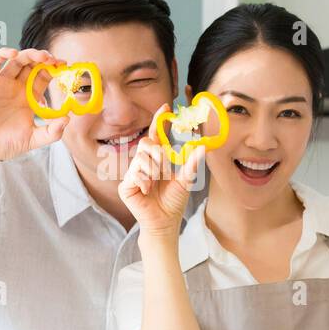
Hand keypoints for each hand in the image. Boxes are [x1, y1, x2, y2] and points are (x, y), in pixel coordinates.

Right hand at [0, 48, 69, 161]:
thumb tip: (68, 118)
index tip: (64, 66)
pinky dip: (3, 54)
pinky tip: (13, 54)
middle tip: (54, 60)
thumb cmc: (6, 144)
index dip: (54, 69)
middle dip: (44, 58)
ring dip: (29, 54)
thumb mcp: (34, 139)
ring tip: (42, 56)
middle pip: (32, 64)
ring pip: (17, 60)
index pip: (44, 76)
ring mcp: (2, 82)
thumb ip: (52, 132)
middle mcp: (17, 87)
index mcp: (29, 97)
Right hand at [118, 107, 205, 237]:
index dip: (158, 120)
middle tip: (165, 169)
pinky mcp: (125, 186)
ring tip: (156, 184)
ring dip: (153, 171)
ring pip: (140, 158)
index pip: (155, 135)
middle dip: (158, 154)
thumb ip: (191, 163)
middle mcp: (142, 164)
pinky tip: (148, 192)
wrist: (165, 223)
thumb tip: (202, 146)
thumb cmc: (174, 202)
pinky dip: (145, 182)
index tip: (166, 106)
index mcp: (156, 160)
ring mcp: (132, 174)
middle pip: (145, 143)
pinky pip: (134, 174)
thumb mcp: (186, 180)